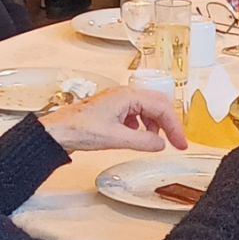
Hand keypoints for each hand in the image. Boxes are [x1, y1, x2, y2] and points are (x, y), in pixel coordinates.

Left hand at [41, 86, 186, 152]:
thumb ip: (143, 141)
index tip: (181, 143)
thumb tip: (161, 144)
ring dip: (155, 125)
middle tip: (177, 142)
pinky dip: (142, 126)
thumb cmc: (79, 129)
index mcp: (128, 96)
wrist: (57, 132)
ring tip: (155, 141)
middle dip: (169, 124)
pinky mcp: (112, 110)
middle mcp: (124, 95)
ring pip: (147, 109)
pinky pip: (136, 114)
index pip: (162, 108)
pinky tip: (137, 136)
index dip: (175, 127)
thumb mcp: (116, 138)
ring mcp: (118, 101)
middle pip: (157, 105)